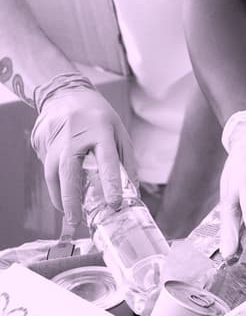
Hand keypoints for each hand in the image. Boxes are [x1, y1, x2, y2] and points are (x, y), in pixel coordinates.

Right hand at [31, 85, 135, 227]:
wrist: (66, 95)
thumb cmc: (97, 115)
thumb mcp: (118, 130)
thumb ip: (126, 159)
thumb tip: (133, 191)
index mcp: (100, 129)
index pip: (107, 159)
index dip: (111, 183)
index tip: (114, 203)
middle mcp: (74, 135)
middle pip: (70, 170)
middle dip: (72, 198)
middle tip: (76, 220)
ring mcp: (54, 139)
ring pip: (53, 174)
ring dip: (61, 197)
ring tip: (71, 214)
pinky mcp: (41, 144)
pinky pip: (48, 170)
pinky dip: (56, 185)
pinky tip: (63, 193)